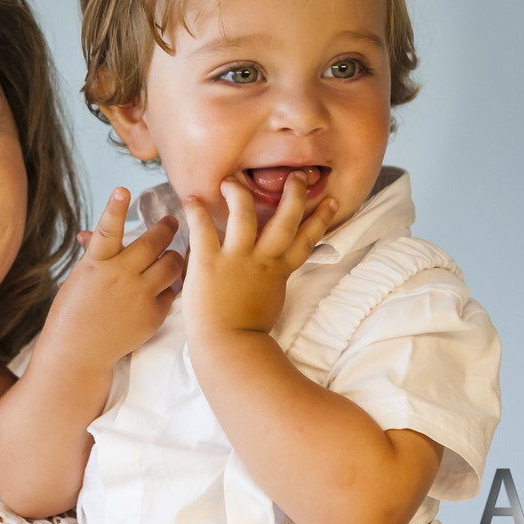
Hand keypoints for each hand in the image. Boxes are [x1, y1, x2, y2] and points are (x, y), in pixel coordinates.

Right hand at [41, 187, 182, 370]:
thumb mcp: (79, 277)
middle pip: (154, 242)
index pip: (107, 230)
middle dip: (167, 227)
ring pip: (173, 263)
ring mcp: (138, 295)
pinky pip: (172, 291)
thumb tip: (89, 233)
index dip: (115, 209)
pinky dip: (170, 286)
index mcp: (96, 263)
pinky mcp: (153, 315)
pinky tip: (165, 287)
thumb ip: (93, 254)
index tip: (122, 189)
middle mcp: (119, 276)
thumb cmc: (74, 311)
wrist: (79, 352)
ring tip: (174, 253)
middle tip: (171, 221)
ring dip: (176, 255)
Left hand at [181, 173, 336, 336]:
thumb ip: (268, 281)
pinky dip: (197, 212)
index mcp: (277, 271)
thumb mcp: (268, 303)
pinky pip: (204, 229)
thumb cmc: (246, 334)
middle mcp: (261, 260)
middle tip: (298, 176)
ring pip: (246, 215)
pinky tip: (191, 198)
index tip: (332, 201)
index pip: (305, 241)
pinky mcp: (209, 262)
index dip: (320, 220)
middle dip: (294, 195)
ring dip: (241, 194)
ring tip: (233, 180)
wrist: (229, 348)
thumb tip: (265, 272)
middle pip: (285, 220)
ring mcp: (237, 259)